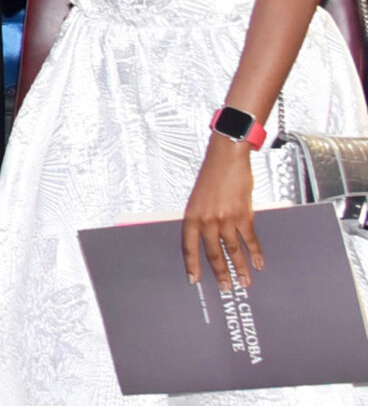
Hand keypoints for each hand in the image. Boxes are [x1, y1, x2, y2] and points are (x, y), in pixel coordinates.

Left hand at [183, 137, 262, 287]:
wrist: (227, 158)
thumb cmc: (212, 176)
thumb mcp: (198, 199)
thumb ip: (201, 219)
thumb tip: (207, 239)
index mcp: (191, 216)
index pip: (188, 247)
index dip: (192, 265)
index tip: (194, 280)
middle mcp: (207, 219)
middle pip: (212, 253)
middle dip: (220, 273)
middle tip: (225, 288)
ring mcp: (226, 218)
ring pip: (232, 250)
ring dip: (240, 268)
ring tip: (244, 282)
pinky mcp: (244, 215)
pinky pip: (250, 239)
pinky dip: (255, 253)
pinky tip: (258, 264)